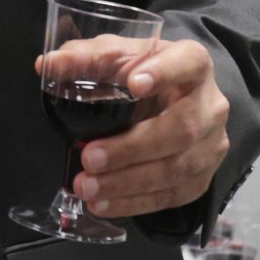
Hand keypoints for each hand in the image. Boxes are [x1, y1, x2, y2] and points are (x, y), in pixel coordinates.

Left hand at [67, 38, 228, 220]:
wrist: (172, 103)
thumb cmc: (142, 75)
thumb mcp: (117, 57)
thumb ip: (86, 58)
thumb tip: (48, 64)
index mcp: (194, 64)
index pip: (188, 63)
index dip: (164, 73)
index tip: (133, 84)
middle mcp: (210, 105)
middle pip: (181, 128)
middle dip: (132, 147)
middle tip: (90, 157)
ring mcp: (211, 145)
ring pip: (176, 168)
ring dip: (128, 182)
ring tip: (87, 187)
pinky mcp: (202, 177)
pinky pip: (171, 195)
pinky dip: (134, 202)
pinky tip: (104, 203)